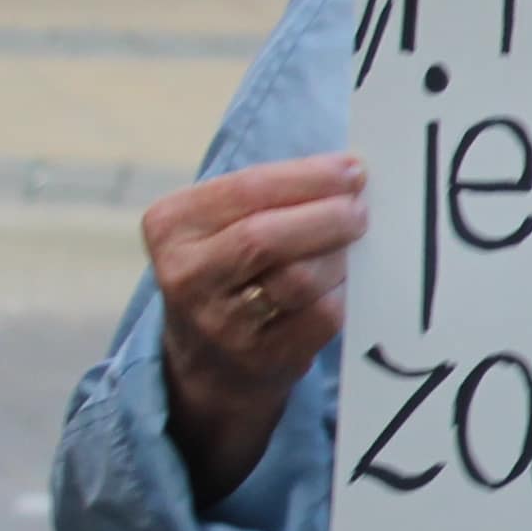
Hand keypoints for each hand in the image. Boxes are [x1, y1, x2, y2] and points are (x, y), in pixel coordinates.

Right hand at [143, 152, 367, 508]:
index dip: (308, 177)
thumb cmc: (231, 272)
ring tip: (352, 247)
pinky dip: (344, 293)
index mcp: (170, 226)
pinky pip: (321, 316)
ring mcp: (220, 323)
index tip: (352, 169)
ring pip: (298, 278)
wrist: (211, 362)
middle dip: (328, 216)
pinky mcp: (260, 357)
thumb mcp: (222, 226)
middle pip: (268, 236)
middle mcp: (186, 275)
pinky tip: (346, 283)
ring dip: (339, 257)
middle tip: (361, 211)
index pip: (247, 189)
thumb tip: (349, 170)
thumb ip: (270, 195)